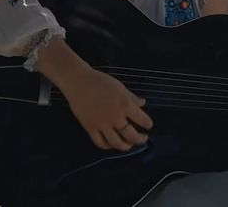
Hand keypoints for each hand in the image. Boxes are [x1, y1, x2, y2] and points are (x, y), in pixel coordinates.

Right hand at [36, 37, 153, 150]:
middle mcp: (115, 117)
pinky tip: (111, 144)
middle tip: (143, 138)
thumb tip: (143, 104)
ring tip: (129, 144)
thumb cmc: (100, 81)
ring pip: (116, 143)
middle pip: (131, 135)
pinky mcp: (90, 128)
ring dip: (125, 146)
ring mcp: (102, 124)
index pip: (142, 119)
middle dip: (140, 139)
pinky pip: (100, 143)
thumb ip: (131, 97)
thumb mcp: (119, 87)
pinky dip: (107, 146)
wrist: (78, 82)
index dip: (148, 124)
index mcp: (124, 104)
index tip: (149, 125)